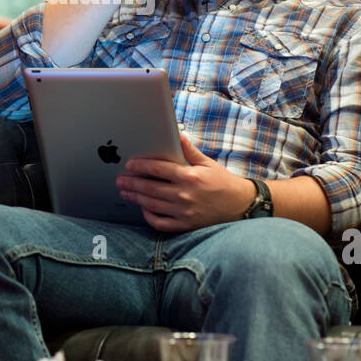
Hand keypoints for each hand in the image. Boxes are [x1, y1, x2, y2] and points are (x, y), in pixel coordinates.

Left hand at [117, 134, 255, 231]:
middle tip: (120, 180)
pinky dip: (149, 216)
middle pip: (150, 188)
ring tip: (125, 192)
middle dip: (132, 183)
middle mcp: (185, 195)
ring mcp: (184, 212)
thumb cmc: (223, 182)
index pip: (158, 169)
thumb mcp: (208, 163)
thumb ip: (190, 151)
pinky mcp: (185, 225)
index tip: (129, 165)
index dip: (141, 166)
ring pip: (152, 204)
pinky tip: (143, 208)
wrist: (240, 206)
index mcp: (190, 176)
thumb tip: (178, 135)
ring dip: (136, 197)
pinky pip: (160, 222)